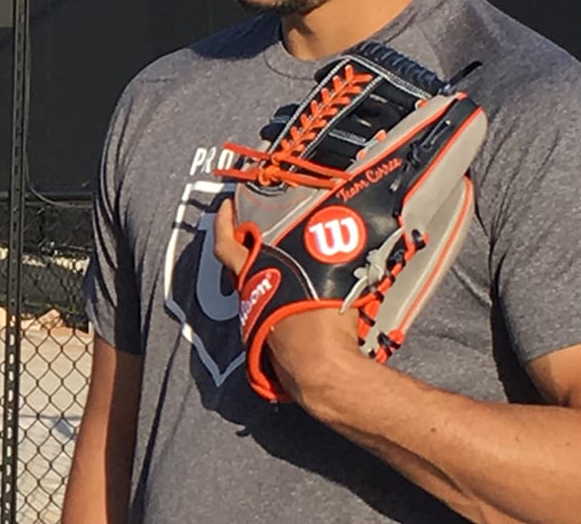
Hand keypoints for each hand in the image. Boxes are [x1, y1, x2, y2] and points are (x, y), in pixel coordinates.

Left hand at [211, 199, 366, 401]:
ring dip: (266, 272)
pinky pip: (270, 310)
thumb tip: (356, 229)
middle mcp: (251, 299)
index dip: (224, 222)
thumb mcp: (331, 276)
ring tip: (287, 257)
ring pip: (254, 288)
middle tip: (257, 227)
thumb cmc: (323, 325)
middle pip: (237, 265)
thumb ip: (333, 252)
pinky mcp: (269, 342)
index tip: (226, 206)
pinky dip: (280, 297)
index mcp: (257, 277)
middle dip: (246, 244)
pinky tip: (300, 294)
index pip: (227, 244)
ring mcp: (257, 322)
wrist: (320, 373)